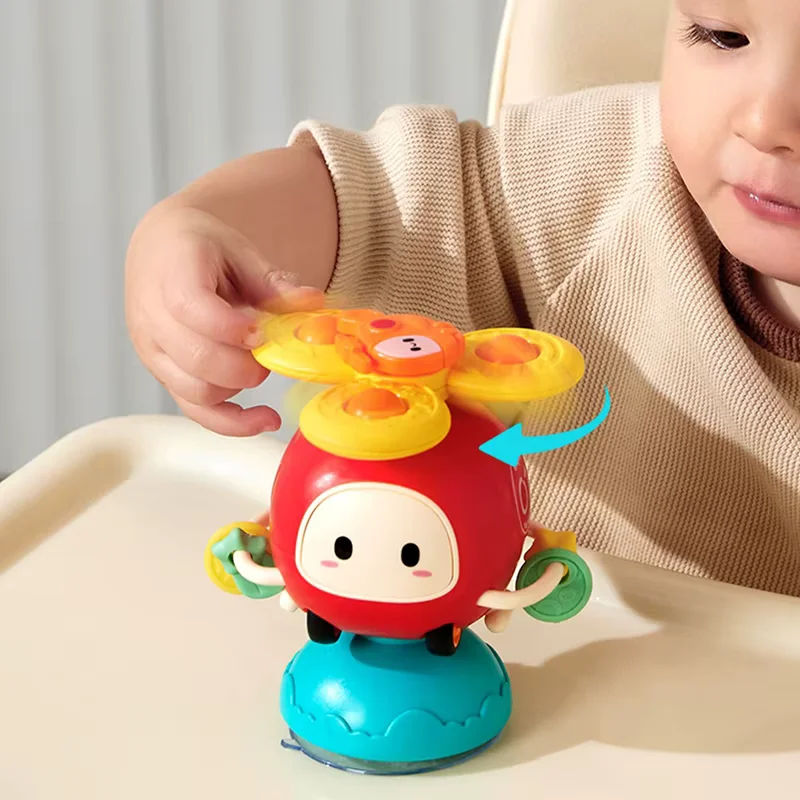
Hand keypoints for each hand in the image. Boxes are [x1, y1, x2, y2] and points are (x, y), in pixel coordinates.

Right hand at [125, 207, 324, 435]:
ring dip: (238, 387)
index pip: (192, 309)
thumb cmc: (199, 251)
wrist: (160, 253)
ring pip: (197, 391)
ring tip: (259, 363)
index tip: (261, 331)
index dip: (232, 327)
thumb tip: (313, 303)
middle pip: (198, 360)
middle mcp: (153, 319)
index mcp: (172, 276)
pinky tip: (264, 418)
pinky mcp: (165, 377)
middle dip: (245, 364)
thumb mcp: (238, 252)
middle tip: (269, 350)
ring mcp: (154, 353)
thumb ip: (273, 282)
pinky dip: (232, 422)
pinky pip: (196, 411)